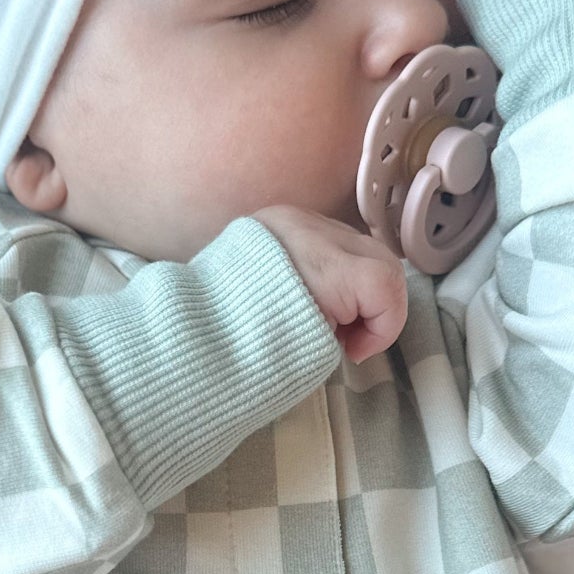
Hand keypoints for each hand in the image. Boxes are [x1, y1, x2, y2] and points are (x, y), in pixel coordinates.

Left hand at [255, 205, 407, 362]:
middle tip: (346, 339)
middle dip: (376, 306)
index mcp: (317, 263)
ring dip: (357, 288)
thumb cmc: (250, 350)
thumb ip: (350, 331)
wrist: (188, 330)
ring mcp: (295, 218)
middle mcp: (309, 228)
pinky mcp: (282, 220)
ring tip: (326, 319)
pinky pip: (329, 242)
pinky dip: (335, 272)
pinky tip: (312, 298)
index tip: (353, 354)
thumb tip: (356, 326)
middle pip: (381, 260)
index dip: (384, 328)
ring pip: (359, 248)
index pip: (385, 285)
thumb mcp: (311, 352)